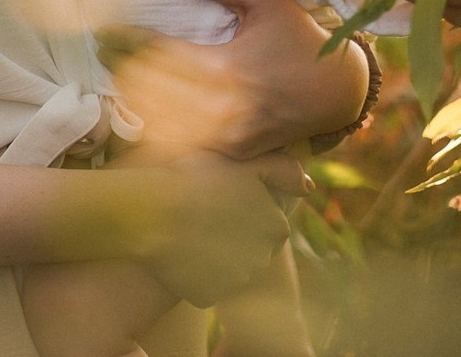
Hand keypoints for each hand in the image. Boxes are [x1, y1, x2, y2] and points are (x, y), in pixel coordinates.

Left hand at [96, 0, 370, 158]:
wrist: (339, 93)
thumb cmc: (300, 39)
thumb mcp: (265, 0)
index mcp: (225, 67)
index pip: (158, 55)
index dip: (125, 43)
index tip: (103, 33)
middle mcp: (221, 108)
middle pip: (150, 94)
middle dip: (121, 71)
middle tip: (101, 53)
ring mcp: (226, 138)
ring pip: (160, 126)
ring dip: (134, 104)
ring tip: (116, 81)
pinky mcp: (231, 155)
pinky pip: (184, 150)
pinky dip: (159, 136)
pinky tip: (142, 119)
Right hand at [132, 151, 303, 306]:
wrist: (152, 212)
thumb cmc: (197, 180)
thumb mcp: (246, 163)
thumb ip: (283, 169)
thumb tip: (308, 185)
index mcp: (275, 227)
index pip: (270, 220)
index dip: (247, 206)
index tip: (225, 195)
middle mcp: (262, 260)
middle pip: (252, 245)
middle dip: (236, 231)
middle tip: (208, 210)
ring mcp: (235, 282)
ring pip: (231, 266)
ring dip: (218, 252)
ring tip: (192, 228)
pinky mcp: (208, 296)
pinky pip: (207, 283)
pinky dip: (198, 271)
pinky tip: (182, 250)